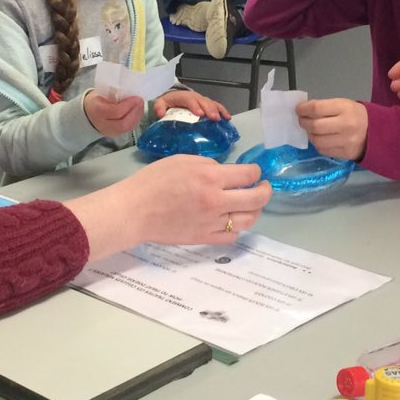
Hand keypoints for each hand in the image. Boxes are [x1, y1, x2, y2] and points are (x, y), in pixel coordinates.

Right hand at [68, 156, 272, 256]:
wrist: (134, 210)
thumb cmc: (153, 181)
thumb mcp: (183, 161)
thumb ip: (209, 166)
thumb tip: (226, 173)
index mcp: (210, 178)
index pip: (248, 175)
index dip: (255, 171)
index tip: (253, 171)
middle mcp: (216, 201)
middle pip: (256, 199)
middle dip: (265, 191)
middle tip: (263, 186)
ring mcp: (212, 223)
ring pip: (248, 220)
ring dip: (255, 210)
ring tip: (251, 204)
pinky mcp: (204, 238)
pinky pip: (232, 235)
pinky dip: (237, 226)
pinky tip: (233, 219)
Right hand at [83, 91, 145, 136]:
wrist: (87, 114)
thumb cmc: (96, 101)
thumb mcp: (101, 93)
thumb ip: (114, 92)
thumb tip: (129, 90)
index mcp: (97, 110)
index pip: (116, 111)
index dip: (129, 105)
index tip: (136, 97)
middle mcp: (103, 124)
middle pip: (124, 123)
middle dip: (136, 112)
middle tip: (140, 101)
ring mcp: (109, 131)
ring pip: (127, 128)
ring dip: (137, 116)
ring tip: (140, 105)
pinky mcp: (115, 134)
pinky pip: (128, 129)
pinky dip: (135, 120)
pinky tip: (137, 112)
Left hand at [154, 90, 229, 121]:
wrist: (174, 97)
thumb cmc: (169, 101)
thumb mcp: (161, 103)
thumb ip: (159, 107)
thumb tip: (160, 113)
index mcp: (183, 96)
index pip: (189, 100)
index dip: (195, 106)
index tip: (200, 114)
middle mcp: (195, 97)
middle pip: (203, 101)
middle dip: (209, 109)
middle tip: (214, 118)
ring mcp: (202, 100)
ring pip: (211, 103)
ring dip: (217, 110)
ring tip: (222, 119)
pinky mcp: (207, 105)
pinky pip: (217, 106)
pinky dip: (223, 111)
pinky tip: (227, 118)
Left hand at [297, 98, 367, 160]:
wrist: (377, 132)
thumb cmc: (356, 115)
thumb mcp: (343, 104)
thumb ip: (324, 107)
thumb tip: (303, 110)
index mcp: (345, 108)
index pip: (316, 108)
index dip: (303, 109)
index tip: (299, 109)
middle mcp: (346, 125)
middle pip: (315, 126)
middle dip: (303, 122)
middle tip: (302, 120)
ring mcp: (346, 141)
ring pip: (317, 140)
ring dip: (309, 135)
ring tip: (310, 130)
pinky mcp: (345, 154)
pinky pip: (323, 150)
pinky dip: (317, 144)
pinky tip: (319, 138)